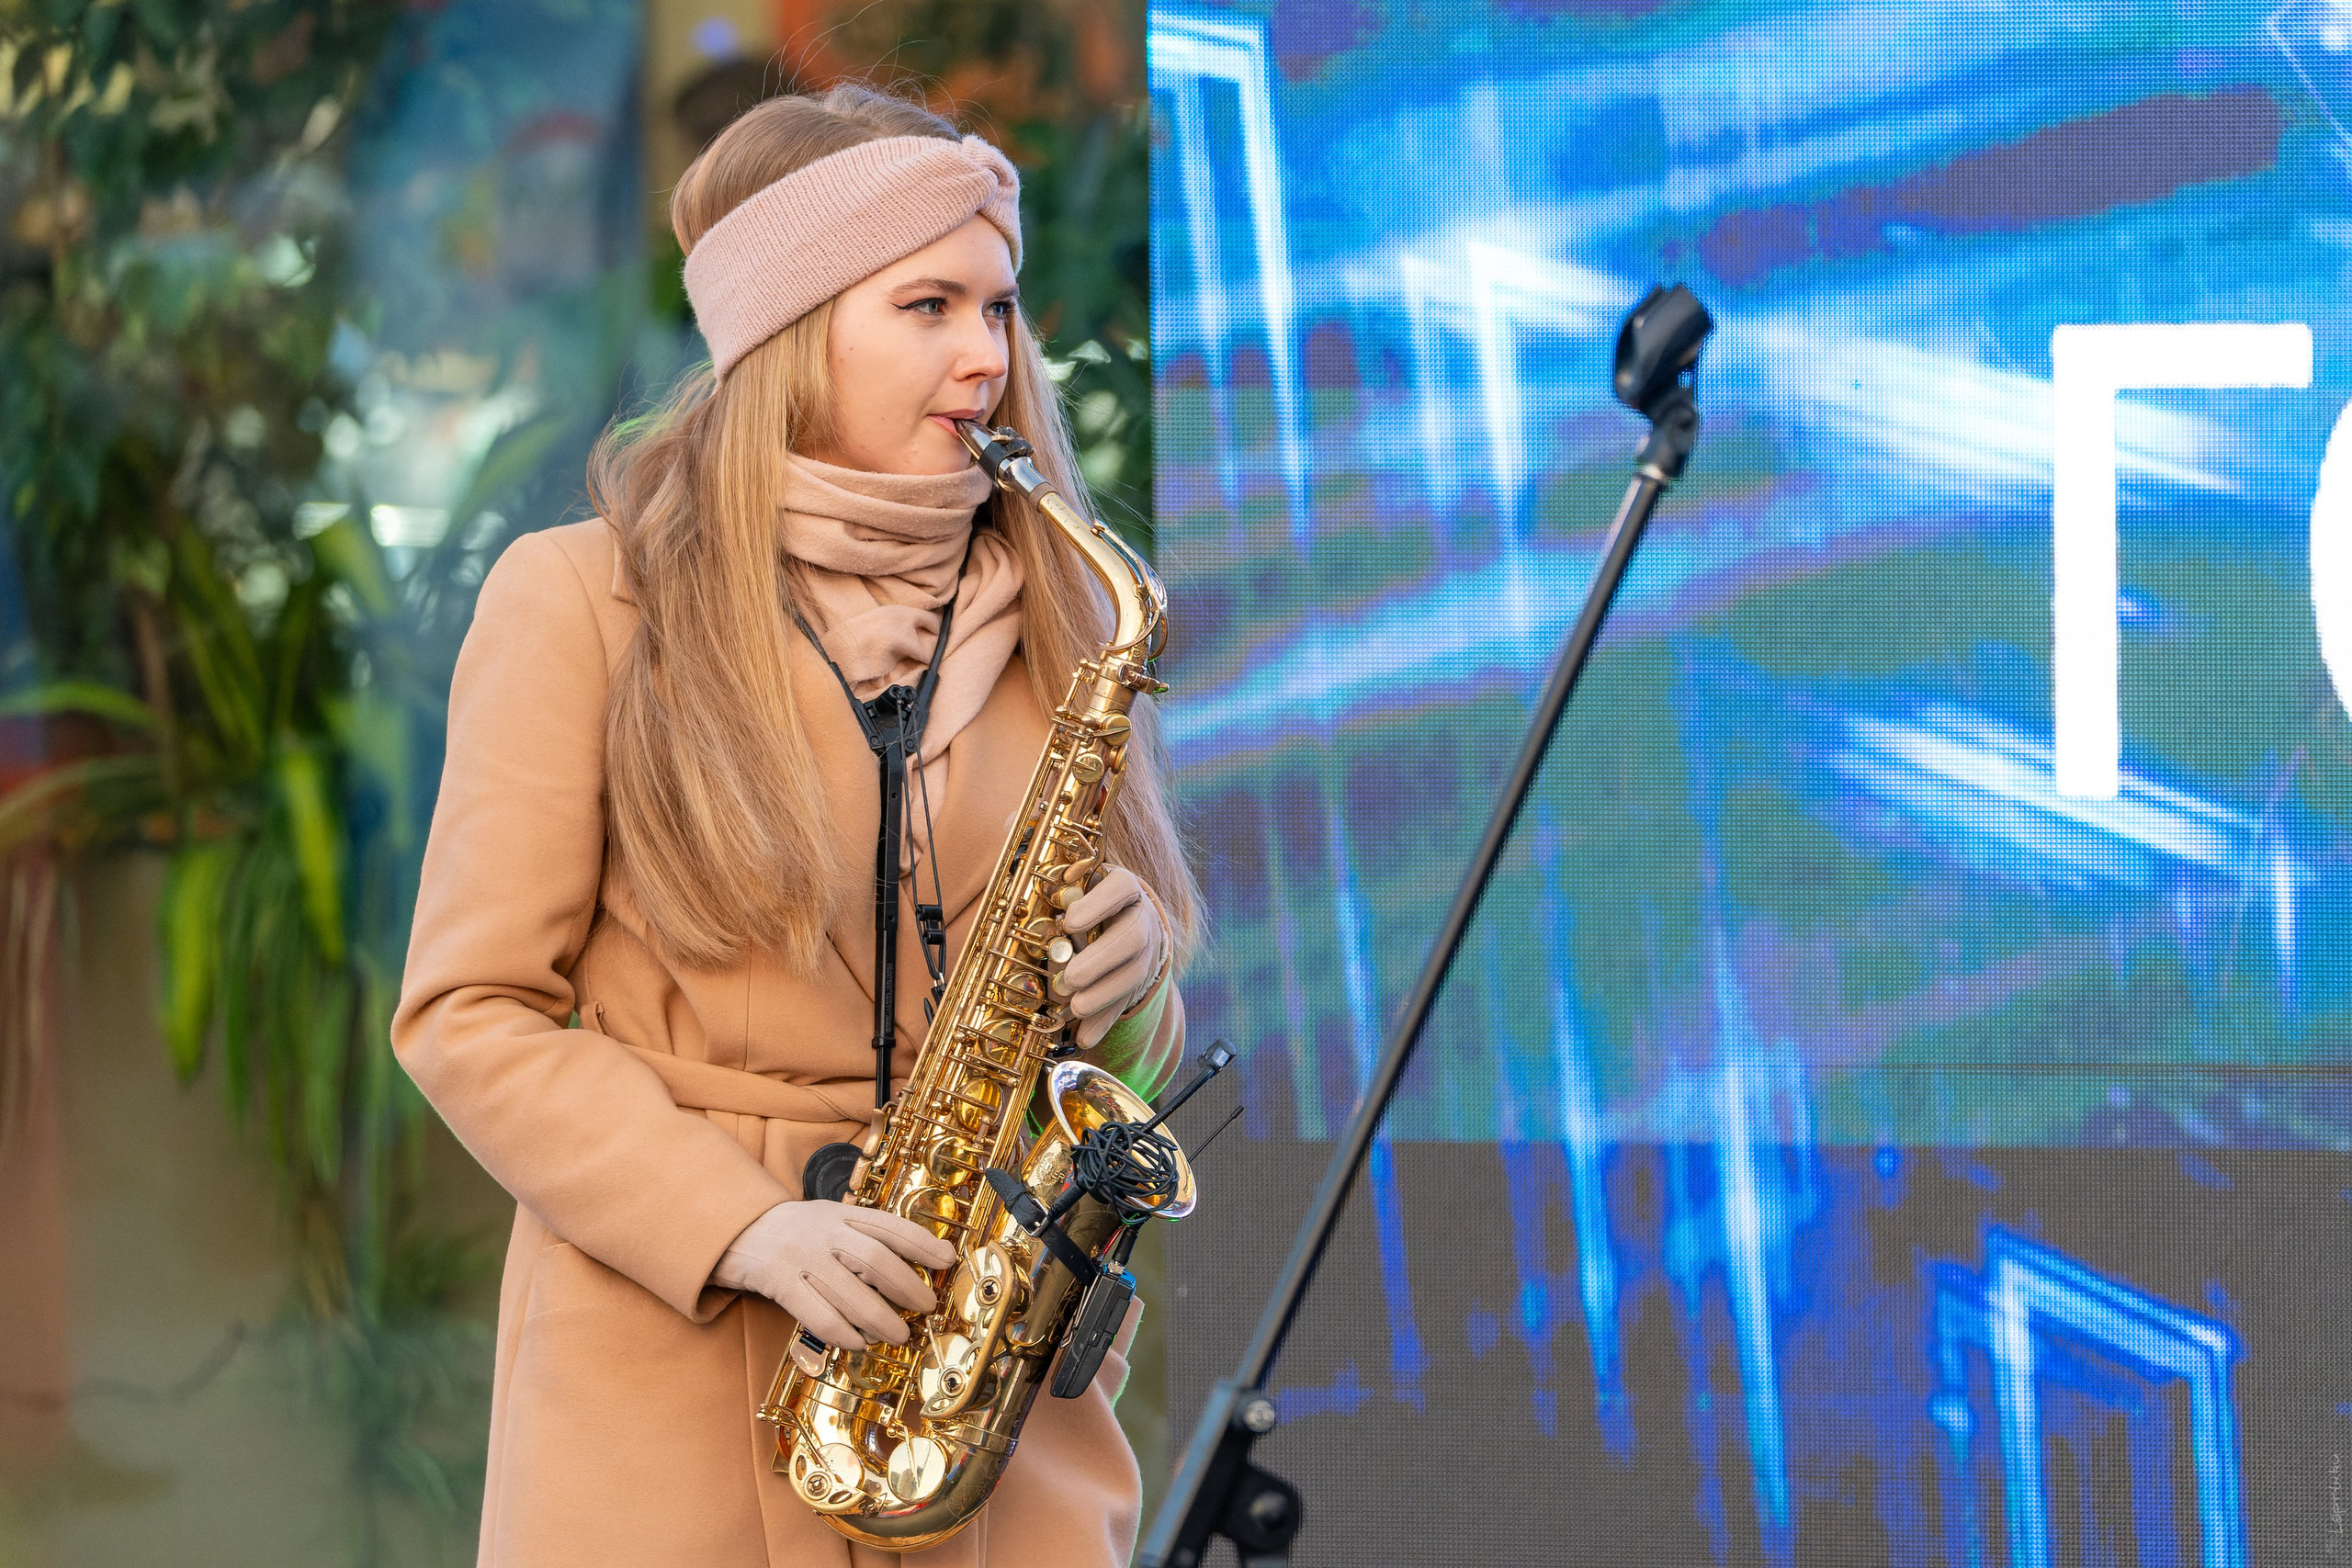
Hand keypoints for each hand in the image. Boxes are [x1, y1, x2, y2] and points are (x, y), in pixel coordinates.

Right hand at [712, 1200, 956, 1348]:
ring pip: (850, 1291)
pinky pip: (816, 1313)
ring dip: (880, 1318)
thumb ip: (868, 1234)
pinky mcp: (780, 1283)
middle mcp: (825, 1233)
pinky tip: (858, 1342)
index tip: (947, 1260)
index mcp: (842, 1214)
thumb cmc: (797, 1231)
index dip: (922, 1243)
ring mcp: (802, 1258)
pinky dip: (842, 1331)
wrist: (738, 1229)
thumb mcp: (832, 1218)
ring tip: (899, 1334)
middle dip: (907, 1287)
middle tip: (926, 1307)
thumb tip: (923, 1257)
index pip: (889, 1226)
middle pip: (875, 1260)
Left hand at [1059, 866, 1166, 1049]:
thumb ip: (1059, 900)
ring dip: (1104, 994)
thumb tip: (1049, 917)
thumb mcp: (1075, 890)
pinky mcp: (1142, 979)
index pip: (1121, 886)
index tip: (1069, 922)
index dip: (1098, 905)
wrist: (1123, 918)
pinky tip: (1084, 1038)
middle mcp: (1142, 916)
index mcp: (1124, 886)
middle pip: (1133, 937)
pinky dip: (1104, 1022)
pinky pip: (1127, 1002)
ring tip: (1075, 1008)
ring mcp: (1147, 949)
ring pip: (1135, 972)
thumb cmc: (1086, 900)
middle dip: (1101, 960)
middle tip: (1071, 978)